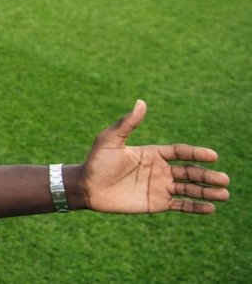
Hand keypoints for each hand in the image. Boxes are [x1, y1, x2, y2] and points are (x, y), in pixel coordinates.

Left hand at [81, 99, 229, 213]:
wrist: (86, 186)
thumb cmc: (96, 161)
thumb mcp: (110, 140)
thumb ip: (127, 123)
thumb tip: (141, 102)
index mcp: (153, 153)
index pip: (180, 152)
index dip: (196, 153)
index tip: (213, 155)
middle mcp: (160, 170)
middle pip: (189, 172)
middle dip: (207, 175)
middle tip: (225, 179)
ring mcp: (160, 187)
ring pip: (189, 189)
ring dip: (207, 192)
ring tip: (224, 194)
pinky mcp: (156, 203)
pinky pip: (180, 205)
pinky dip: (195, 207)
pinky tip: (210, 209)